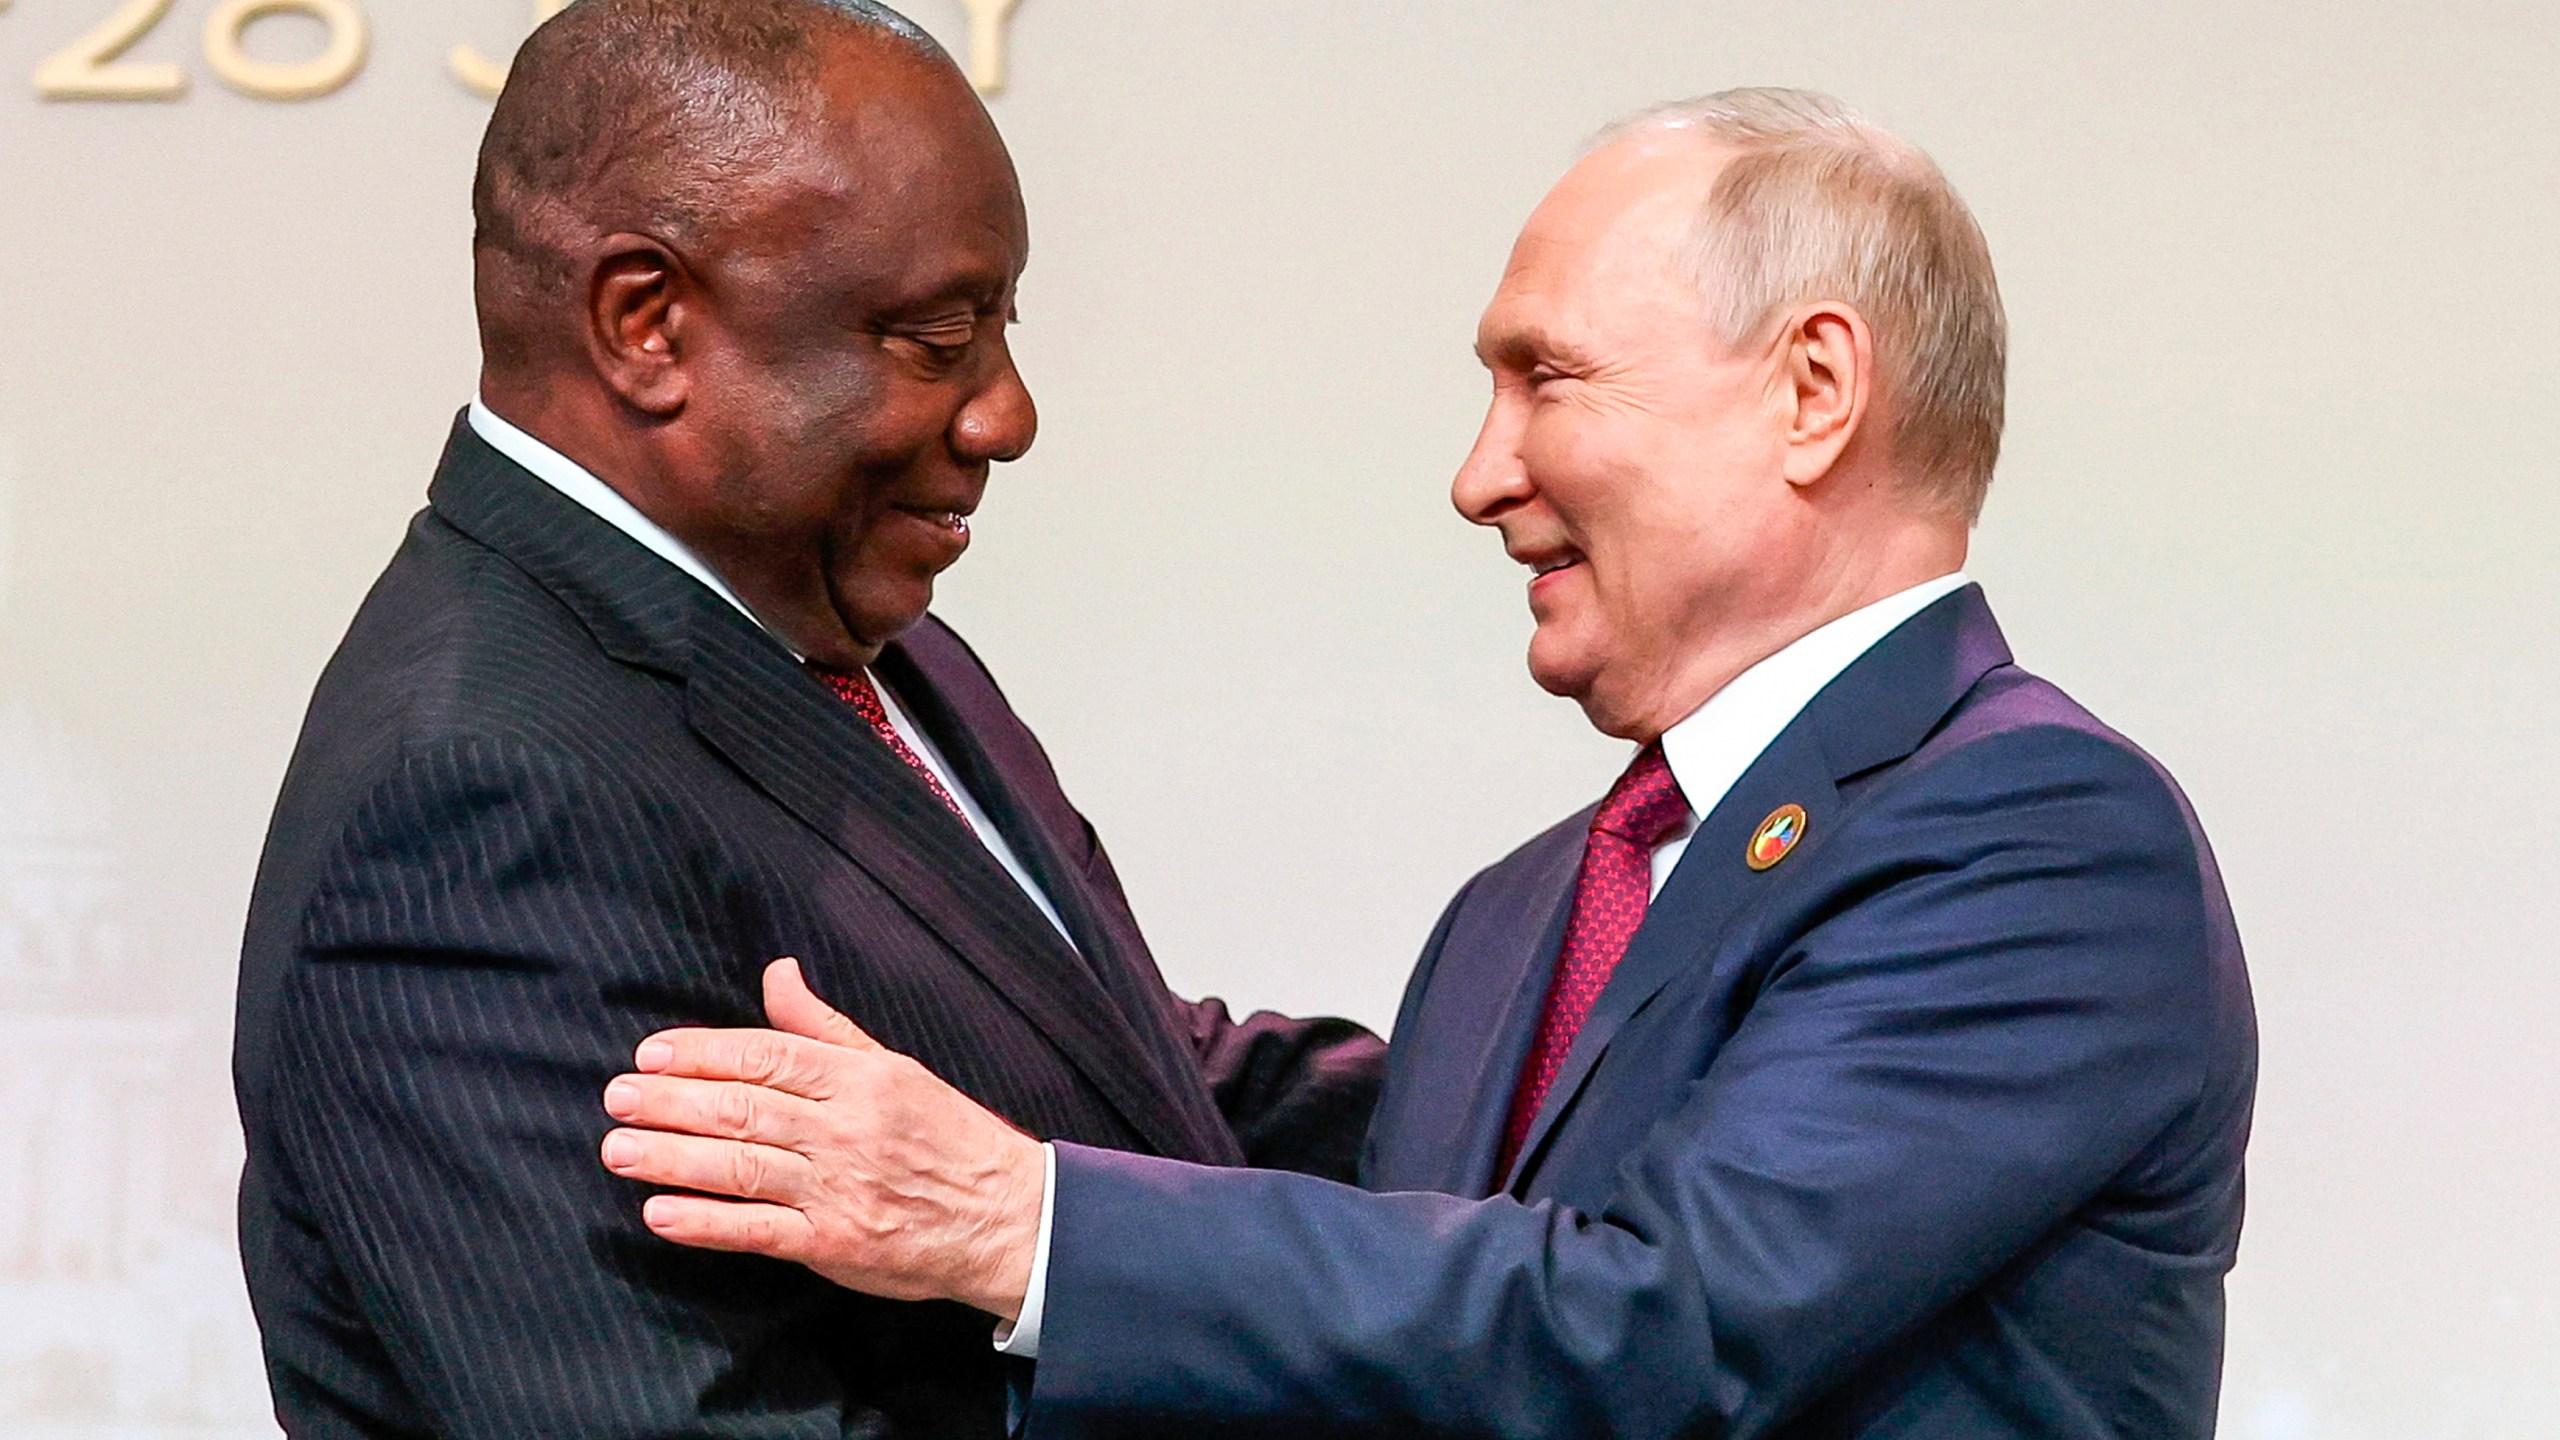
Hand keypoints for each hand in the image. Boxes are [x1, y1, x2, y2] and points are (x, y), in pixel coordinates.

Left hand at [599, 958, 1044, 1320]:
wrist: (1005, 1217)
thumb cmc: (947, 1137)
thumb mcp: (894, 1066)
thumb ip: (824, 1026)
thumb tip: (776, 972)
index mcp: (861, 1078)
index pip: (767, 1055)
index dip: (702, 1052)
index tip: (650, 1053)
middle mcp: (846, 1129)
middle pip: (744, 1108)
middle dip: (671, 1102)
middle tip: (616, 1098)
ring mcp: (839, 1188)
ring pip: (741, 1166)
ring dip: (672, 1157)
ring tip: (618, 1150)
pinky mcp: (834, 1244)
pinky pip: (758, 1231)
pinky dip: (706, 1222)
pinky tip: (661, 1214)